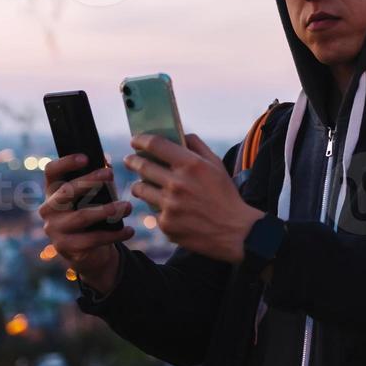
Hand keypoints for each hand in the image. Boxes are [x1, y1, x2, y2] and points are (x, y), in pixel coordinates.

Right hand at [38, 154, 133, 293]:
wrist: (87, 251)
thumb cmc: (91, 214)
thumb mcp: (91, 196)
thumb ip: (96, 180)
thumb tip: (107, 162)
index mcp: (53, 191)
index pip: (51, 171)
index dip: (66, 162)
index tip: (86, 157)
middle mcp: (48, 209)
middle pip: (66, 191)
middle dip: (90, 180)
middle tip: (111, 173)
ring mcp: (54, 229)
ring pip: (81, 216)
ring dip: (108, 210)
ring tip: (128, 206)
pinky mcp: (65, 247)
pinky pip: (92, 239)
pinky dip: (114, 234)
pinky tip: (130, 230)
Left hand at [125, 132, 261, 263]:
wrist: (235, 231)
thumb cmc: (226, 195)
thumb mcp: (217, 165)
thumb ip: (197, 146)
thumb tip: (179, 134)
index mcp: (191, 164)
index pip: (156, 144)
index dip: (141, 140)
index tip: (135, 140)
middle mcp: (177, 183)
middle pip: (142, 166)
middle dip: (132, 161)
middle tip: (129, 160)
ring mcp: (169, 205)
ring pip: (140, 189)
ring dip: (139, 185)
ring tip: (142, 185)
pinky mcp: (166, 224)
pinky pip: (152, 211)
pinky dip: (157, 208)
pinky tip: (167, 209)